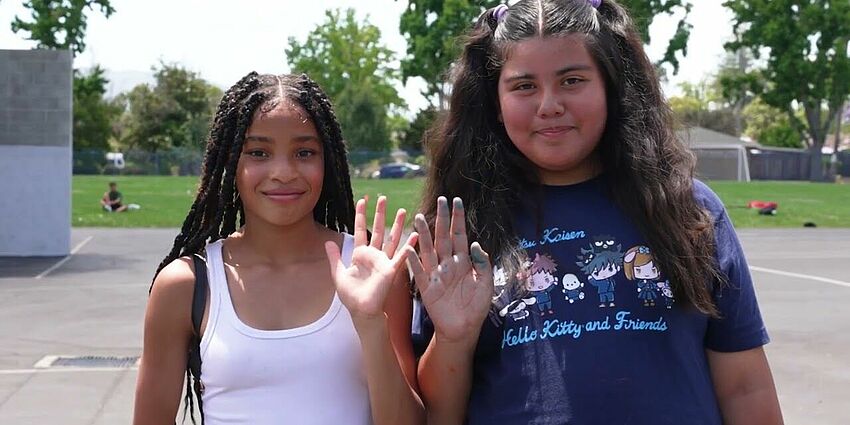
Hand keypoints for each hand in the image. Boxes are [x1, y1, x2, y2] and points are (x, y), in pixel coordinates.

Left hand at [325, 196, 415, 323]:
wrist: (361, 311)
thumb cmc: (351, 296)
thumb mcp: (338, 274)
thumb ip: (335, 258)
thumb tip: (328, 241)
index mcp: (360, 254)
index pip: (360, 230)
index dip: (360, 215)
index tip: (362, 200)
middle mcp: (373, 255)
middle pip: (377, 229)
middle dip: (380, 214)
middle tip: (383, 198)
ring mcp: (383, 261)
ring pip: (391, 238)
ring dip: (397, 225)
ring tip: (403, 210)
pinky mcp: (391, 270)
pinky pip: (401, 256)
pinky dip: (409, 246)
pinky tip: (416, 235)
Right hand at [404, 197, 492, 343]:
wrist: (464, 329)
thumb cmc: (476, 307)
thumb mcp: (486, 284)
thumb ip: (483, 264)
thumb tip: (477, 244)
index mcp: (464, 262)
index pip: (460, 235)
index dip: (458, 219)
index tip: (457, 201)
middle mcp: (448, 264)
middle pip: (443, 237)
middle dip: (441, 219)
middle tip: (440, 200)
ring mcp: (436, 274)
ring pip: (428, 250)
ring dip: (424, 234)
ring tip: (418, 217)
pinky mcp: (426, 288)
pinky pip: (418, 272)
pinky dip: (413, 261)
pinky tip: (409, 249)